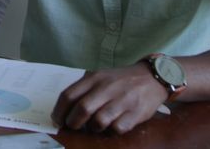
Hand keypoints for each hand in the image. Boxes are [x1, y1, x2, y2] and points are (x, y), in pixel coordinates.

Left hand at [51, 62, 168, 133]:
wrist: (152, 77)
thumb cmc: (120, 80)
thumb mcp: (100, 76)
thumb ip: (84, 89)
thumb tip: (64, 110)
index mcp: (94, 78)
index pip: (68, 95)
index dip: (59, 111)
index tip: (58, 120)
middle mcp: (107, 88)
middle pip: (82, 109)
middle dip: (73, 123)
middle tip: (73, 127)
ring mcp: (122, 100)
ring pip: (98, 121)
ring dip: (92, 128)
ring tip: (94, 127)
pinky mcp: (135, 113)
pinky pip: (117, 129)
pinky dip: (111, 131)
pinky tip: (111, 127)